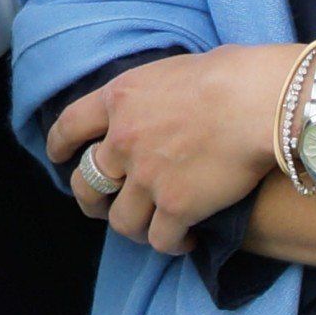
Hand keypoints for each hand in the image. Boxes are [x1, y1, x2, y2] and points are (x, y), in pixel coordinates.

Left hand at [45, 47, 290, 254]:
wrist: (258, 100)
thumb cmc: (230, 75)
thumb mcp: (172, 70)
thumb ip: (152, 95)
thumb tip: (163, 105)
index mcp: (120, 98)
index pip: (71, 124)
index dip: (59, 144)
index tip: (57, 156)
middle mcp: (123, 139)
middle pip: (87, 182)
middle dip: (90, 200)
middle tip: (103, 207)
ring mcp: (146, 176)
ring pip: (121, 220)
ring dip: (133, 227)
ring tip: (150, 229)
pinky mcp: (176, 206)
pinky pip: (160, 239)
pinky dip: (171, 244)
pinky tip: (185, 241)